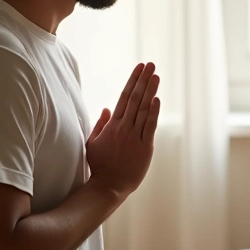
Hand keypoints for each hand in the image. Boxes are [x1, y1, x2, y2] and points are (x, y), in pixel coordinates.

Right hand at [85, 62, 160, 194]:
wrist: (108, 185)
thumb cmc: (100, 165)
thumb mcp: (93, 143)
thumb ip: (100, 124)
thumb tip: (107, 108)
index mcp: (112, 125)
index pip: (124, 97)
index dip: (132, 81)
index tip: (139, 68)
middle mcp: (124, 128)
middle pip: (135, 99)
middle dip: (143, 80)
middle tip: (151, 64)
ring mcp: (135, 137)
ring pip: (144, 109)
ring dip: (150, 91)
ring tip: (156, 75)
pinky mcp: (145, 148)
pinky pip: (150, 126)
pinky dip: (154, 112)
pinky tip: (157, 99)